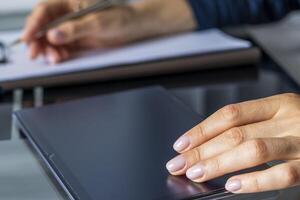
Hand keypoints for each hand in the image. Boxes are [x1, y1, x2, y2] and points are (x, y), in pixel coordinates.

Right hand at [22, 0, 195, 63]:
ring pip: (52, 38)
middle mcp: (68, 14)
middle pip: (44, 26)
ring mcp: (73, 27)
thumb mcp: (98, 22)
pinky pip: (63, 46)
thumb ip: (76, 28)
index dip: (33, 24)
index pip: (45, 11)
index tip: (28, 37)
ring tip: (52, 58)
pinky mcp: (79, 39)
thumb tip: (54, 34)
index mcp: (70, 1)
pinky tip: (59, 58)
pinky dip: (59, 53)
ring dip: (48, 49)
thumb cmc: (121, 17)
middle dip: (38, 40)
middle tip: (36, 53)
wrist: (137, 26)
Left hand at [166, 93, 299, 193]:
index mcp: (278, 104)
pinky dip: (255, 181)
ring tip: (197, 173)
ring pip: (253, 150)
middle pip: (235, 133)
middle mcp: (289, 118)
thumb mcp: (281, 117)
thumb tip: (209, 144)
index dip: (202, 129)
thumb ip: (252, 126)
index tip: (181, 143)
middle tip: (180, 163)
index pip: (230, 114)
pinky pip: (282, 174)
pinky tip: (233, 186)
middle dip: (202, 150)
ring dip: (220, 163)